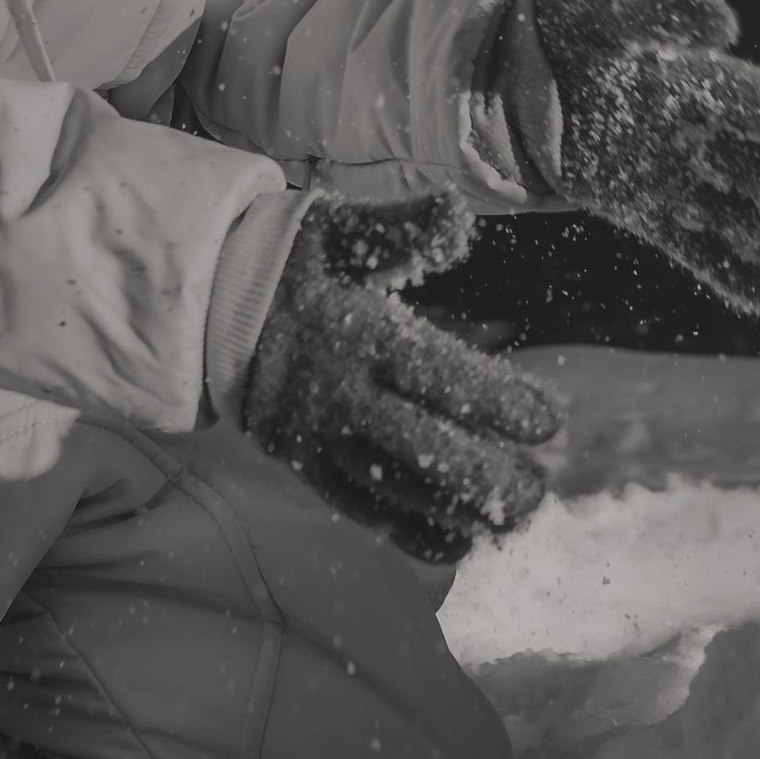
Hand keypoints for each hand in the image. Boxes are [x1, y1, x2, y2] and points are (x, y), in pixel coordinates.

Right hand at [240, 192, 559, 564]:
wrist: (209, 306)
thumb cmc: (293, 261)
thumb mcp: (343, 228)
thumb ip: (402, 226)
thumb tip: (459, 216)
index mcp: (355, 332)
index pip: (438, 375)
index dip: (498, 402)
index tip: (550, 421)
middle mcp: (337, 393)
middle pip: (421, 446)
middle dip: (488, 475)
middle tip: (541, 489)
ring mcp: (318, 437)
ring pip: (395, 488)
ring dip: (460, 510)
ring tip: (515, 518)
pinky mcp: (305, 465)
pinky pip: (360, 511)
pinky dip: (408, 533)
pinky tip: (458, 542)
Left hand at [524, 0, 759, 325]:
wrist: (534, 67)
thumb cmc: (583, 26)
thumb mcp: (614, 12)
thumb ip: (665, 13)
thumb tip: (724, 25)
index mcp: (707, 80)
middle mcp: (704, 133)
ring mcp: (679, 176)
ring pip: (743, 218)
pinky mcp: (648, 212)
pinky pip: (698, 249)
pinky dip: (736, 277)